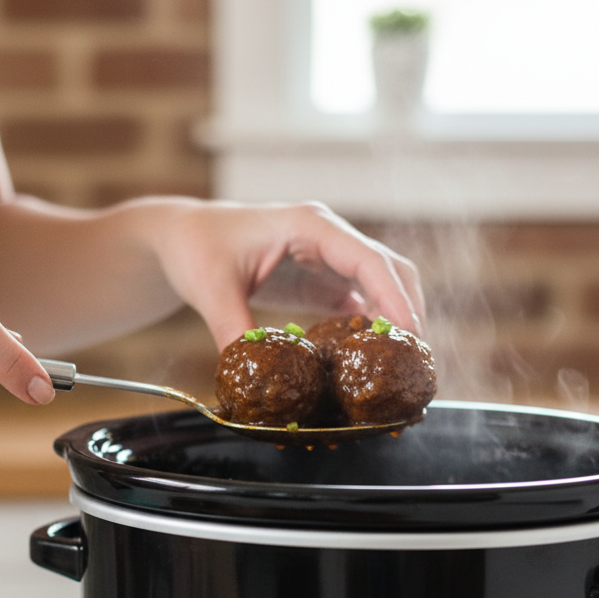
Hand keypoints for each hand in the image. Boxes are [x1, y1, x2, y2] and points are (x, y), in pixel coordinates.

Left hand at [143, 200, 424, 349]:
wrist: (182, 238)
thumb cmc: (197, 248)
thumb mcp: (211, 288)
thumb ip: (234, 328)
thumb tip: (253, 372)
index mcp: (310, 225)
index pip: (368, 259)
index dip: (394, 297)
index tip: (410, 334)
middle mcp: (329, 236)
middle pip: (390, 269)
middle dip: (409, 311)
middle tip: (416, 359)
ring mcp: (329, 257)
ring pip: (382, 285)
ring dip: (396, 320)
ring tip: (403, 364)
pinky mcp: (322, 279)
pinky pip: (360, 302)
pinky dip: (373, 327)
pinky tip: (374, 359)